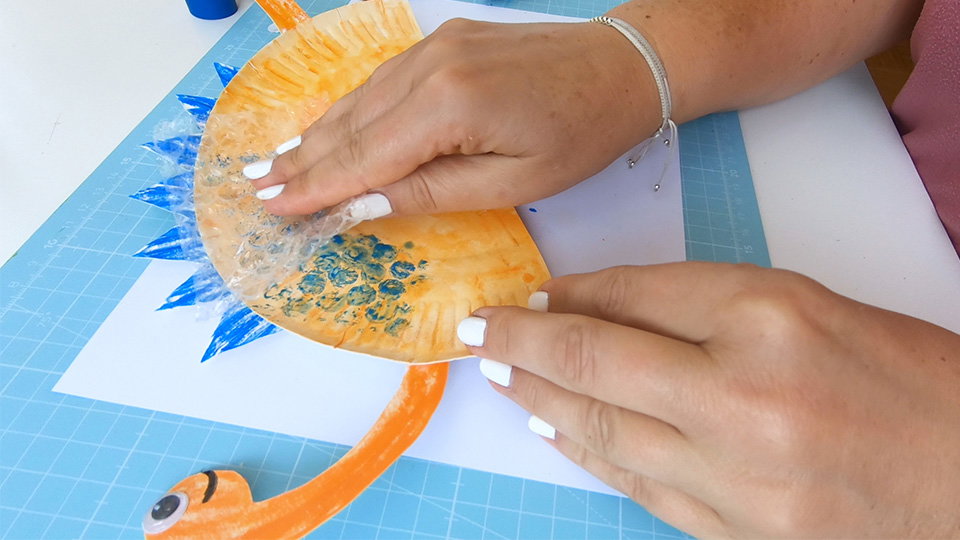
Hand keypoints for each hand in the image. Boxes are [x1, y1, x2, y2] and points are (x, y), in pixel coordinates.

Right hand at [249, 18, 659, 215]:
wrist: (620, 67)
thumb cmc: (578, 134)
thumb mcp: (509, 183)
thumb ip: (429, 192)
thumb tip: (362, 204)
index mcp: (448, 105)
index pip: (364, 157)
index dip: (315, 185)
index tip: (273, 205)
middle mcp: (430, 66)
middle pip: (351, 125)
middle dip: (301, 160)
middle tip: (255, 188)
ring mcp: (434, 47)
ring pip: (360, 100)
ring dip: (317, 135)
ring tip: (277, 163)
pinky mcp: (443, 40)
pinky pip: (382, 83)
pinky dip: (351, 112)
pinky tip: (328, 129)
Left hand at [457, 263, 959, 537]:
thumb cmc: (908, 379)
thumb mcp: (806, 307)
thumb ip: (697, 303)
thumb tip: (595, 303)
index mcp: (770, 317)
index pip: (634, 294)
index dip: (567, 292)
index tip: (528, 294)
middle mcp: (744, 395)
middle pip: (598, 358)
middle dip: (524, 341)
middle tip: (478, 332)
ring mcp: (737, 476)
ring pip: (603, 430)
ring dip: (541, 398)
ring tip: (503, 376)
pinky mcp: (736, 533)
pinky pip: (638, 486)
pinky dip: (588, 455)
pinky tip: (555, 431)